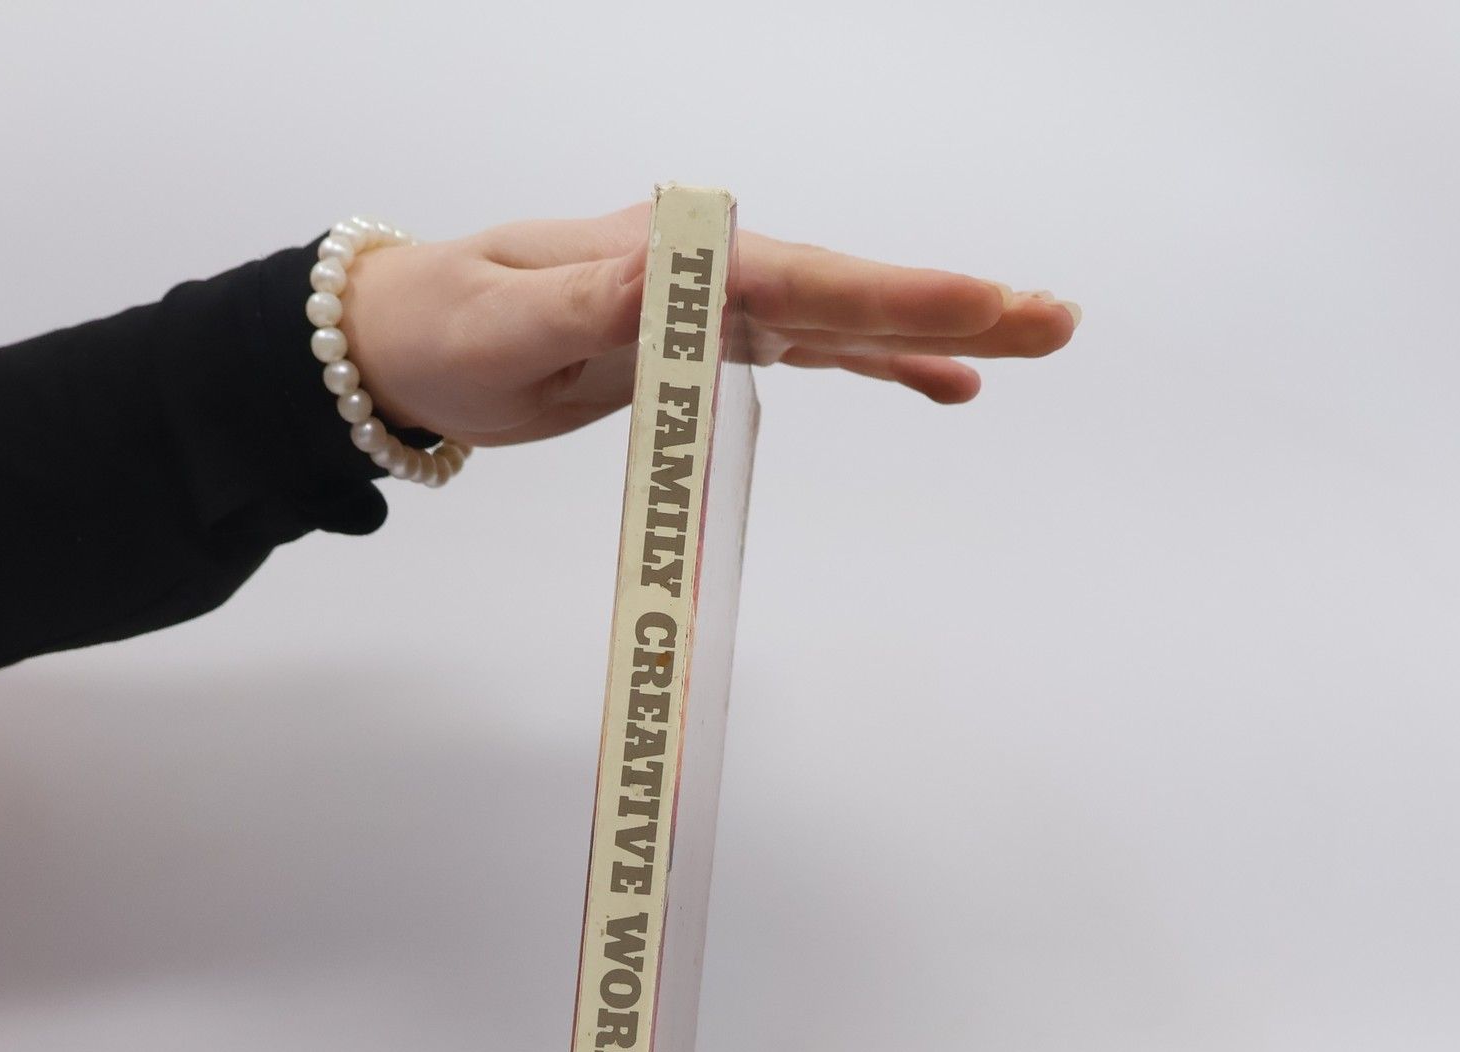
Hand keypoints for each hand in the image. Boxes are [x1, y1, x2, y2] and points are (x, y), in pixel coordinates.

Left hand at [338, 203, 1078, 449]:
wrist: (406, 344)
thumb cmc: (444, 327)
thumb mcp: (502, 323)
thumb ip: (584, 305)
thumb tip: (666, 275)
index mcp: (666, 261)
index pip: (797, 281)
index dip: (891, 298)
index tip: (980, 304)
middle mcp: (701, 276)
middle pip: (845, 293)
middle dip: (949, 307)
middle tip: (1053, 319)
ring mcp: (708, 312)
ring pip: (842, 323)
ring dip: (934, 334)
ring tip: (1029, 347)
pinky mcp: (698, 352)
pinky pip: (806, 356)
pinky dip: (876, 365)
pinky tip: (940, 383)